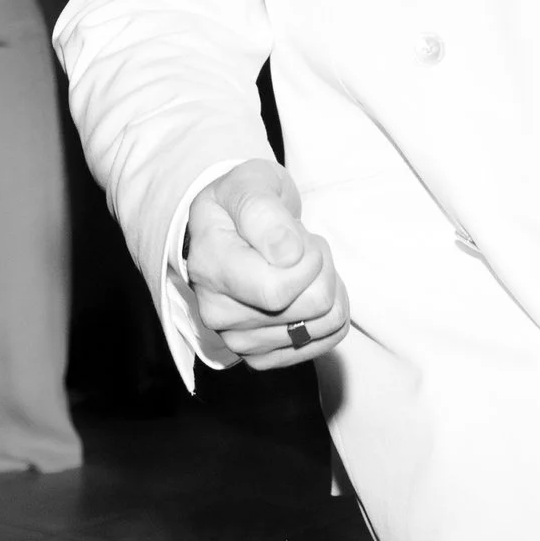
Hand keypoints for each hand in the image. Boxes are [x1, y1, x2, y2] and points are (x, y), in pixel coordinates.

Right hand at [184, 160, 348, 372]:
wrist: (229, 228)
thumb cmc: (240, 202)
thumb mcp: (248, 184)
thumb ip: (264, 213)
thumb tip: (288, 254)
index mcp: (210, 267)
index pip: (279, 290)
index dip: (309, 257)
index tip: (297, 234)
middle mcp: (217, 312)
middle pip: (311, 306)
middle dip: (321, 266)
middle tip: (300, 246)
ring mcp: (237, 340)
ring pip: (325, 322)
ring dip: (326, 285)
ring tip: (299, 265)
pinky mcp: (261, 356)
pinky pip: (326, 339)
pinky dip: (329, 310)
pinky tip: (304, 290)